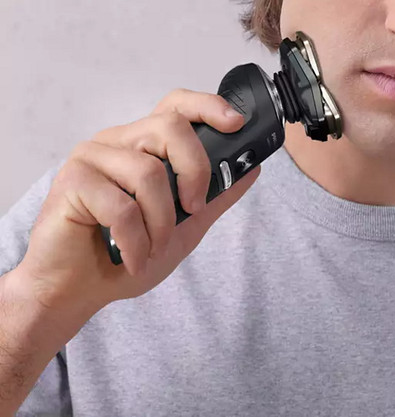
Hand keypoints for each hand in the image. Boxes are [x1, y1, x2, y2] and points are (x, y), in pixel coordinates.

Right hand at [14, 88, 259, 313]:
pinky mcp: (72, 180)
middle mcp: (118, 143)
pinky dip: (135, 241)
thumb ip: (216, 196)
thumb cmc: (125, 255)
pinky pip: (121, 206)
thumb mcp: (186, 226)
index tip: (236, 124)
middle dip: (195, 172)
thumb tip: (253, 169)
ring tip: (152, 247)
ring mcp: (92, 158)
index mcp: (144, 147)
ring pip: (148, 172)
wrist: (77, 291)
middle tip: (193, 209)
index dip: (208, 107)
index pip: (176, 107)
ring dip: (161, 223)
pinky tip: (131, 257)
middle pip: (170, 127)